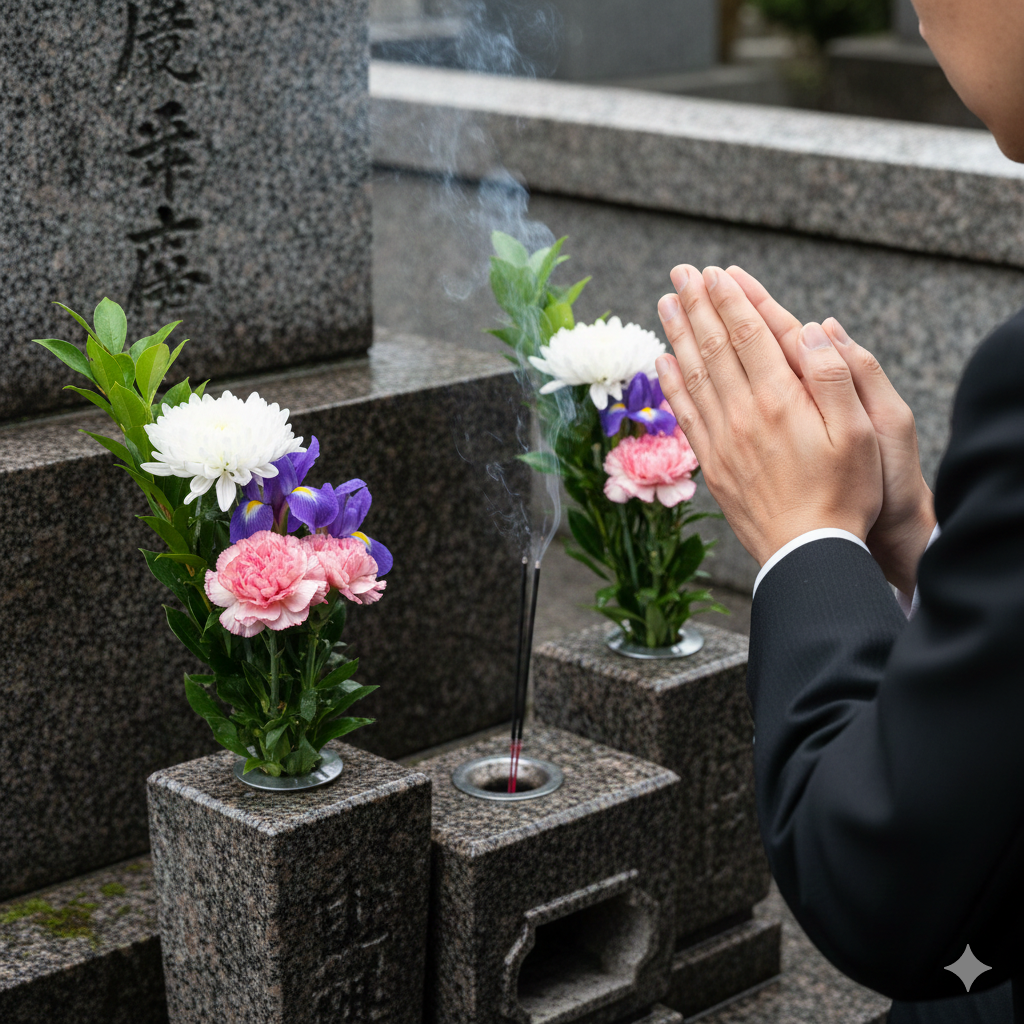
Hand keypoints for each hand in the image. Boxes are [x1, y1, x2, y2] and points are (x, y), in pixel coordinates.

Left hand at [655, 265, 882, 567]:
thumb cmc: (844, 493)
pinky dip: (672, 384)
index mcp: (780, 400)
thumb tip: (812, 328)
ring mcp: (722, 439)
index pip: (748, 335)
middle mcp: (742, 414)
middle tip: (681, 273)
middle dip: (697, 305)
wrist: (807, 552)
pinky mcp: (712, 464)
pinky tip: (663, 364)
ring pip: (693, 375)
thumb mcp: (860, 432)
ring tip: (665, 304)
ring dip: (678, 335)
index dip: (731, 300)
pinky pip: (685, 414)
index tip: (714, 272)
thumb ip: (835, 376)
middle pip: (714, 347)